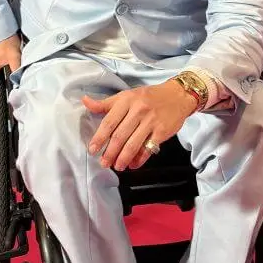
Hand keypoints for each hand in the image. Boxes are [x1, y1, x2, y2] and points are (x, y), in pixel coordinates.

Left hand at [82, 81, 197, 171]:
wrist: (177, 96)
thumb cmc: (148, 96)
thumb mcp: (126, 95)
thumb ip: (105, 103)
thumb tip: (84, 101)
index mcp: (126, 101)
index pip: (109, 122)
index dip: (99, 137)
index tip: (92, 149)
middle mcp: (138, 110)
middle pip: (120, 136)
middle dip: (110, 152)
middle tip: (104, 163)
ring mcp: (151, 121)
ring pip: (133, 144)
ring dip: (123, 158)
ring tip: (117, 166)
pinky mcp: (162, 131)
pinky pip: (148, 148)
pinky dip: (140, 159)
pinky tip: (133, 165)